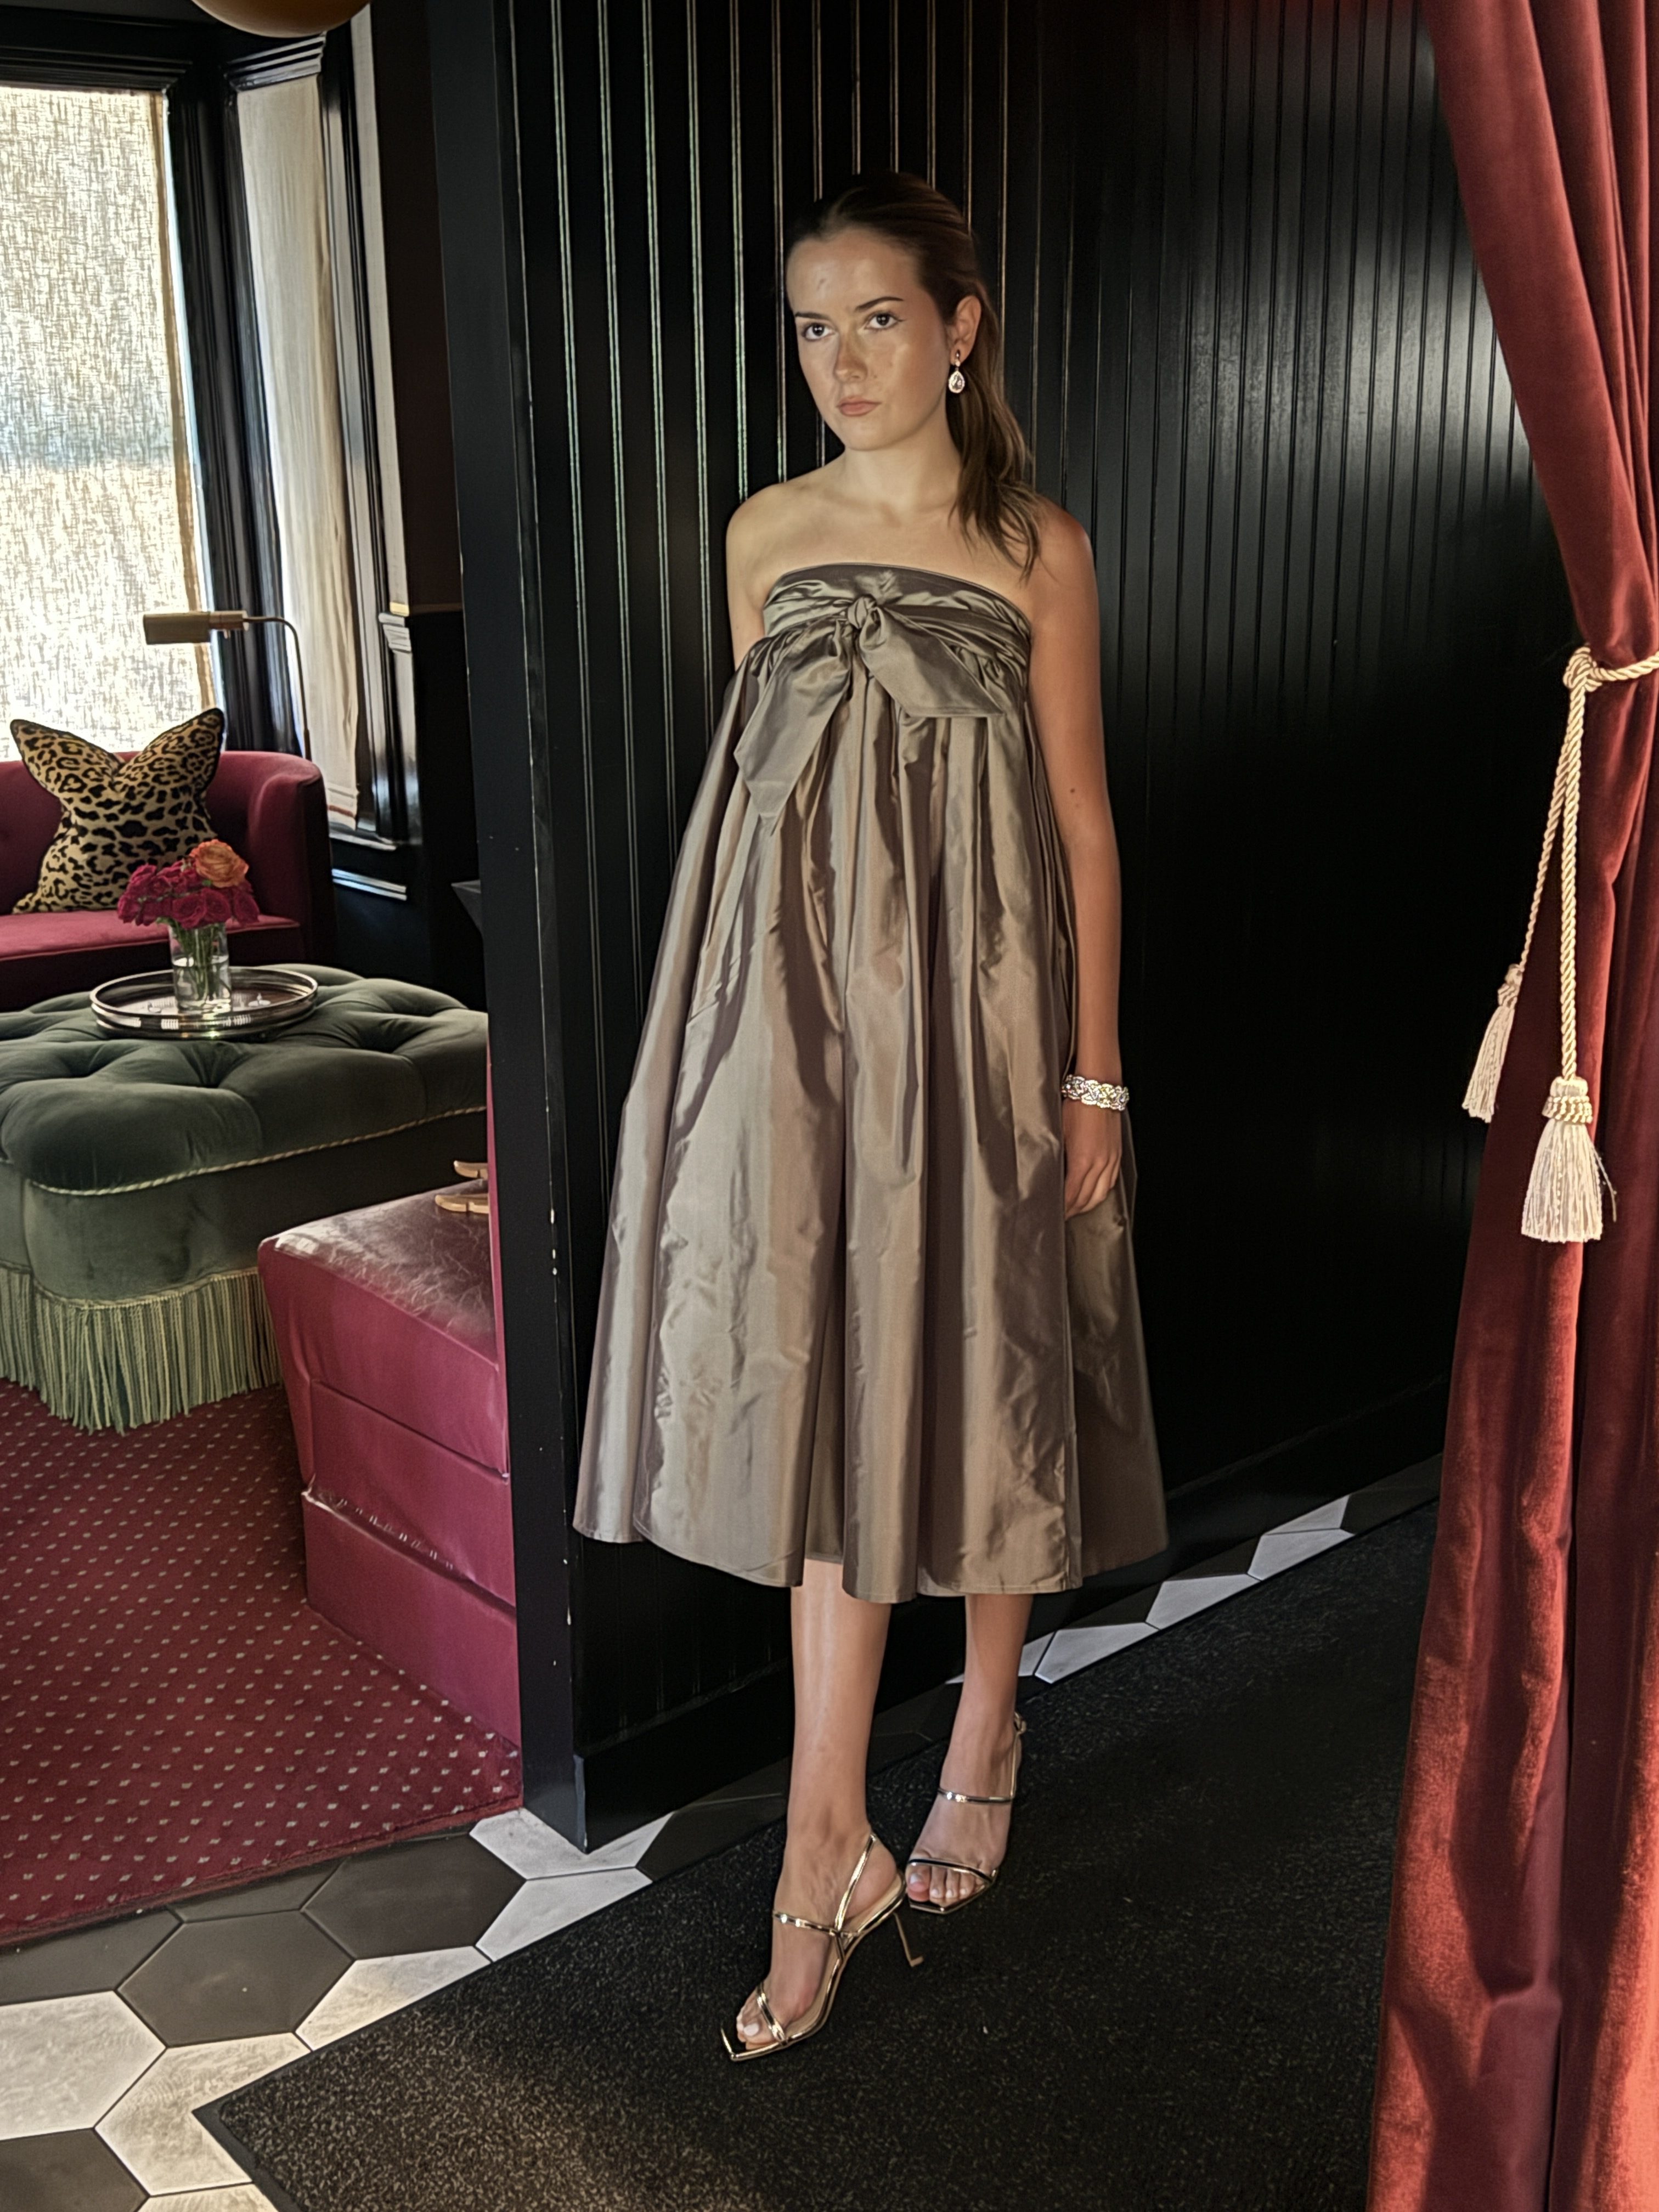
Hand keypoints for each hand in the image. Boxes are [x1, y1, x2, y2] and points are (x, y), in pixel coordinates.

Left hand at [1062, 1098, 1121, 1217]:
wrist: (1098, 1090)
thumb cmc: (1076, 1107)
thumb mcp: (1059, 1133)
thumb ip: (1057, 1157)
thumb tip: (1049, 1175)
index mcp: (1082, 1160)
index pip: (1071, 1194)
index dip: (1062, 1207)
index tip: (1053, 1213)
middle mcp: (1099, 1164)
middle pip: (1086, 1198)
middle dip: (1073, 1210)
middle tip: (1061, 1215)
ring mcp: (1110, 1160)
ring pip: (1100, 1194)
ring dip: (1087, 1205)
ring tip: (1075, 1209)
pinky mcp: (1116, 1155)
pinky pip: (1110, 1182)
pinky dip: (1101, 1193)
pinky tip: (1093, 1195)